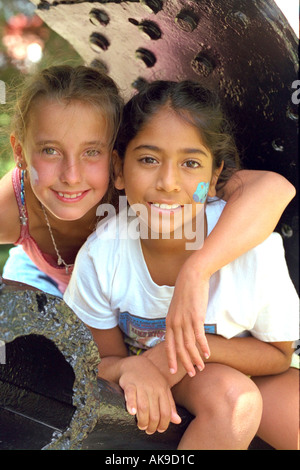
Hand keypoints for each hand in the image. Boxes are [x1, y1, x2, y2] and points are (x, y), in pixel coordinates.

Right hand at [119, 356, 180, 433]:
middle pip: (155, 413)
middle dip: (152, 426)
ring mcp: (141, 386)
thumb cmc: (151, 379)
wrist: (136, 364)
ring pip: (144, 407)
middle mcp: (153, 389)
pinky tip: (132, 412)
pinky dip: (131, 404)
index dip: (164, 424)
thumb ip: (170, 405)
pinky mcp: (129, 383)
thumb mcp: (164, 389)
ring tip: (141, 426)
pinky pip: (131, 395)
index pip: (166, 412)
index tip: (160, 430)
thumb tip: (177, 421)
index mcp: (163, 390)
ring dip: (142, 420)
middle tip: (148, 430)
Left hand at [165, 262, 210, 376]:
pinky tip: (207, 354)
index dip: (171, 358)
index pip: (168, 345)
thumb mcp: (177, 308)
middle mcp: (175, 323)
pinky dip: (203, 347)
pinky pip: (199, 336)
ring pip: (189, 345)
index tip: (172, 371)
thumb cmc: (186, 292)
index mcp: (169, 322)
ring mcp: (185, 321)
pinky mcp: (196, 317)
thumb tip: (180, 331)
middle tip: (191, 374)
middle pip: (179, 348)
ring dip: (195, 358)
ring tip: (200, 368)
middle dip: (185, 363)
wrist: (191, 276)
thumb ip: (177, 320)